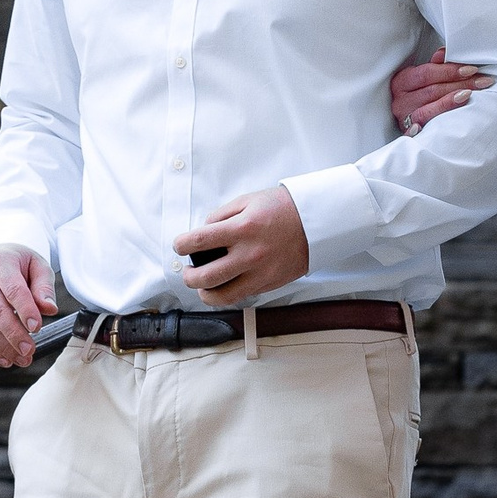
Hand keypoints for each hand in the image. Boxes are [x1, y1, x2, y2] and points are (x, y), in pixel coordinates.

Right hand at [0, 245, 56, 368]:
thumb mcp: (38, 267)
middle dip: (14, 334)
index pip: (13, 289)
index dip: (25, 310)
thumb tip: (50, 309)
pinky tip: (5, 359)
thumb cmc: (19, 264)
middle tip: (30, 350)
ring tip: (22, 359)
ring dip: (3, 347)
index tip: (37, 328)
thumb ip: (44, 288)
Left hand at [176, 184, 309, 302]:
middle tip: (187, 271)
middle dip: (188, 276)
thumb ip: (222, 215)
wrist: (317, 221)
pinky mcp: (269, 283)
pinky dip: (226, 295)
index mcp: (243, 228)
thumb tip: (203, 231)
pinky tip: (221, 288)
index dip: (181, 245)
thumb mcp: (249, 200)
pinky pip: (241, 297)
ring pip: (222, 296)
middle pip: (205, 276)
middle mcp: (250, 254)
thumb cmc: (283, 208)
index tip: (179, 246)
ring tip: (201, 286)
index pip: (199, 241)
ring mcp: (260, 272)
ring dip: (204, 293)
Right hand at [388, 51, 490, 138]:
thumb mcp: (424, 78)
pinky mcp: (409, 135)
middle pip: (432, 91)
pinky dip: (430, 126)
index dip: (449, 71)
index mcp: (402, 82)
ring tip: (471, 95)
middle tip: (483, 82)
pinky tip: (445, 122)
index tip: (472, 69)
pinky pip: (420, 132)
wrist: (410, 119)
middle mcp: (400, 101)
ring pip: (428, 110)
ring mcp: (404, 119)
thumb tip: (444, 53)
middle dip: (460, 84)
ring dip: (452, 102)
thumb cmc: (420, 95)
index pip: (426, 74)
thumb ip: (435, 66)